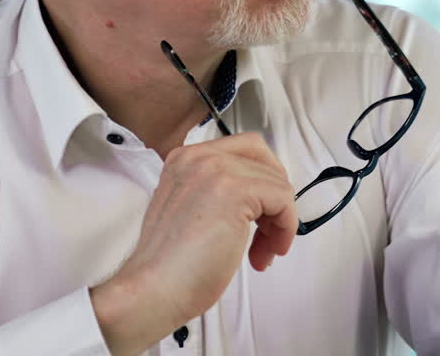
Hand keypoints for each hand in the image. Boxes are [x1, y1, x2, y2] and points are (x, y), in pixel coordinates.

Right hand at [89, 132, 298, 355]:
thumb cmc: (170, 267)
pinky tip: (266, 252)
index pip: (241, 151)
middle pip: (262, 156)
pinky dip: (285, 227)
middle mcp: (199, 157)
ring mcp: (216, 169)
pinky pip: (283, 198)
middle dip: (275, 193)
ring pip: (276, 180)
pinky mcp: (235, 189)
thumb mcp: (190, 211)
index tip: (261, 216)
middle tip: (271, 227)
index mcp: (184, 160)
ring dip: (280, 219)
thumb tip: (258, 200)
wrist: (154, 289)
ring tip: (263, 250)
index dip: (260, 184)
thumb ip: (217, 194)